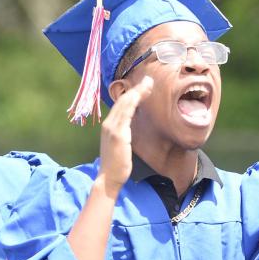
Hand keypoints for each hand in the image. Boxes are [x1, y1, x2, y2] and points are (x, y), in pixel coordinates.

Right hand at [97, 76, 153, 196]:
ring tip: (148, 84)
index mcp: (109, 126)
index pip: (121, 105)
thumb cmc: (116, 164)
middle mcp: (108, 124)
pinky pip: (126, 114)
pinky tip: (140, 96)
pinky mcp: (118, 135)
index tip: (144, 87)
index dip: (132, 94)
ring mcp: (112, 129)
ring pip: (125, 104)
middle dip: (136, 89)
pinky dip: (133, 103)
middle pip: (123, 101)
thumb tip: (130, 126)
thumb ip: (123, 133)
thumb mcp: (120, 145)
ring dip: (137, 92)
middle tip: (149, 80)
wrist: (109, 178)